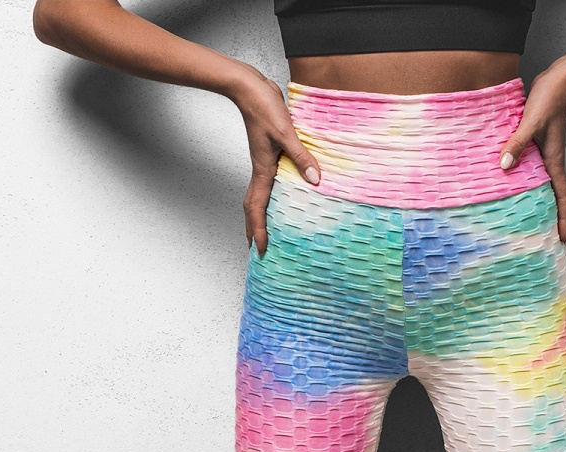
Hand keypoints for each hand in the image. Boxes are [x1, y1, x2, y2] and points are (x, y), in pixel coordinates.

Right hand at [233, 68, 320, 254]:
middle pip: (252, 208)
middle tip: (256, 250)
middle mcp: (260, 171)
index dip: (257, 230)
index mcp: (262, 170)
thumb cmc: (263, 107)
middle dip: (252, 230)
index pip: (257, 208)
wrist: (249, 87)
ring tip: (263, 232)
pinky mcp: (267, 155)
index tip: (259, 250)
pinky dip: (268, 199)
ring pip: (256, 198)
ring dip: (258, 217)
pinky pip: (266, 185)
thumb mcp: (285, 132)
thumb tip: (315, 181)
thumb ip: (301, 156)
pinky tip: (278, 201)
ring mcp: (262, 164)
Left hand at [498, 62, 565, 244]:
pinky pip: (535, 171)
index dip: (564, 221)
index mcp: (554, 161)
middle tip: (551, 241)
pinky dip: (531, 183)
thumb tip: (504, 166)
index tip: (564, 241)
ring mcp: (546, 154)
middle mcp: (552, 161)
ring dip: (544, 204)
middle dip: (554, 220)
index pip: (563, 198)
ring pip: (545, 186)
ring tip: (536, 222)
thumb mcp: (532, 121)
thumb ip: (517, 143)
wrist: (562, 76)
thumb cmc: (551, 97)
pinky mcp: (539, 144)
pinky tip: (520, 186)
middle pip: (556, 198)